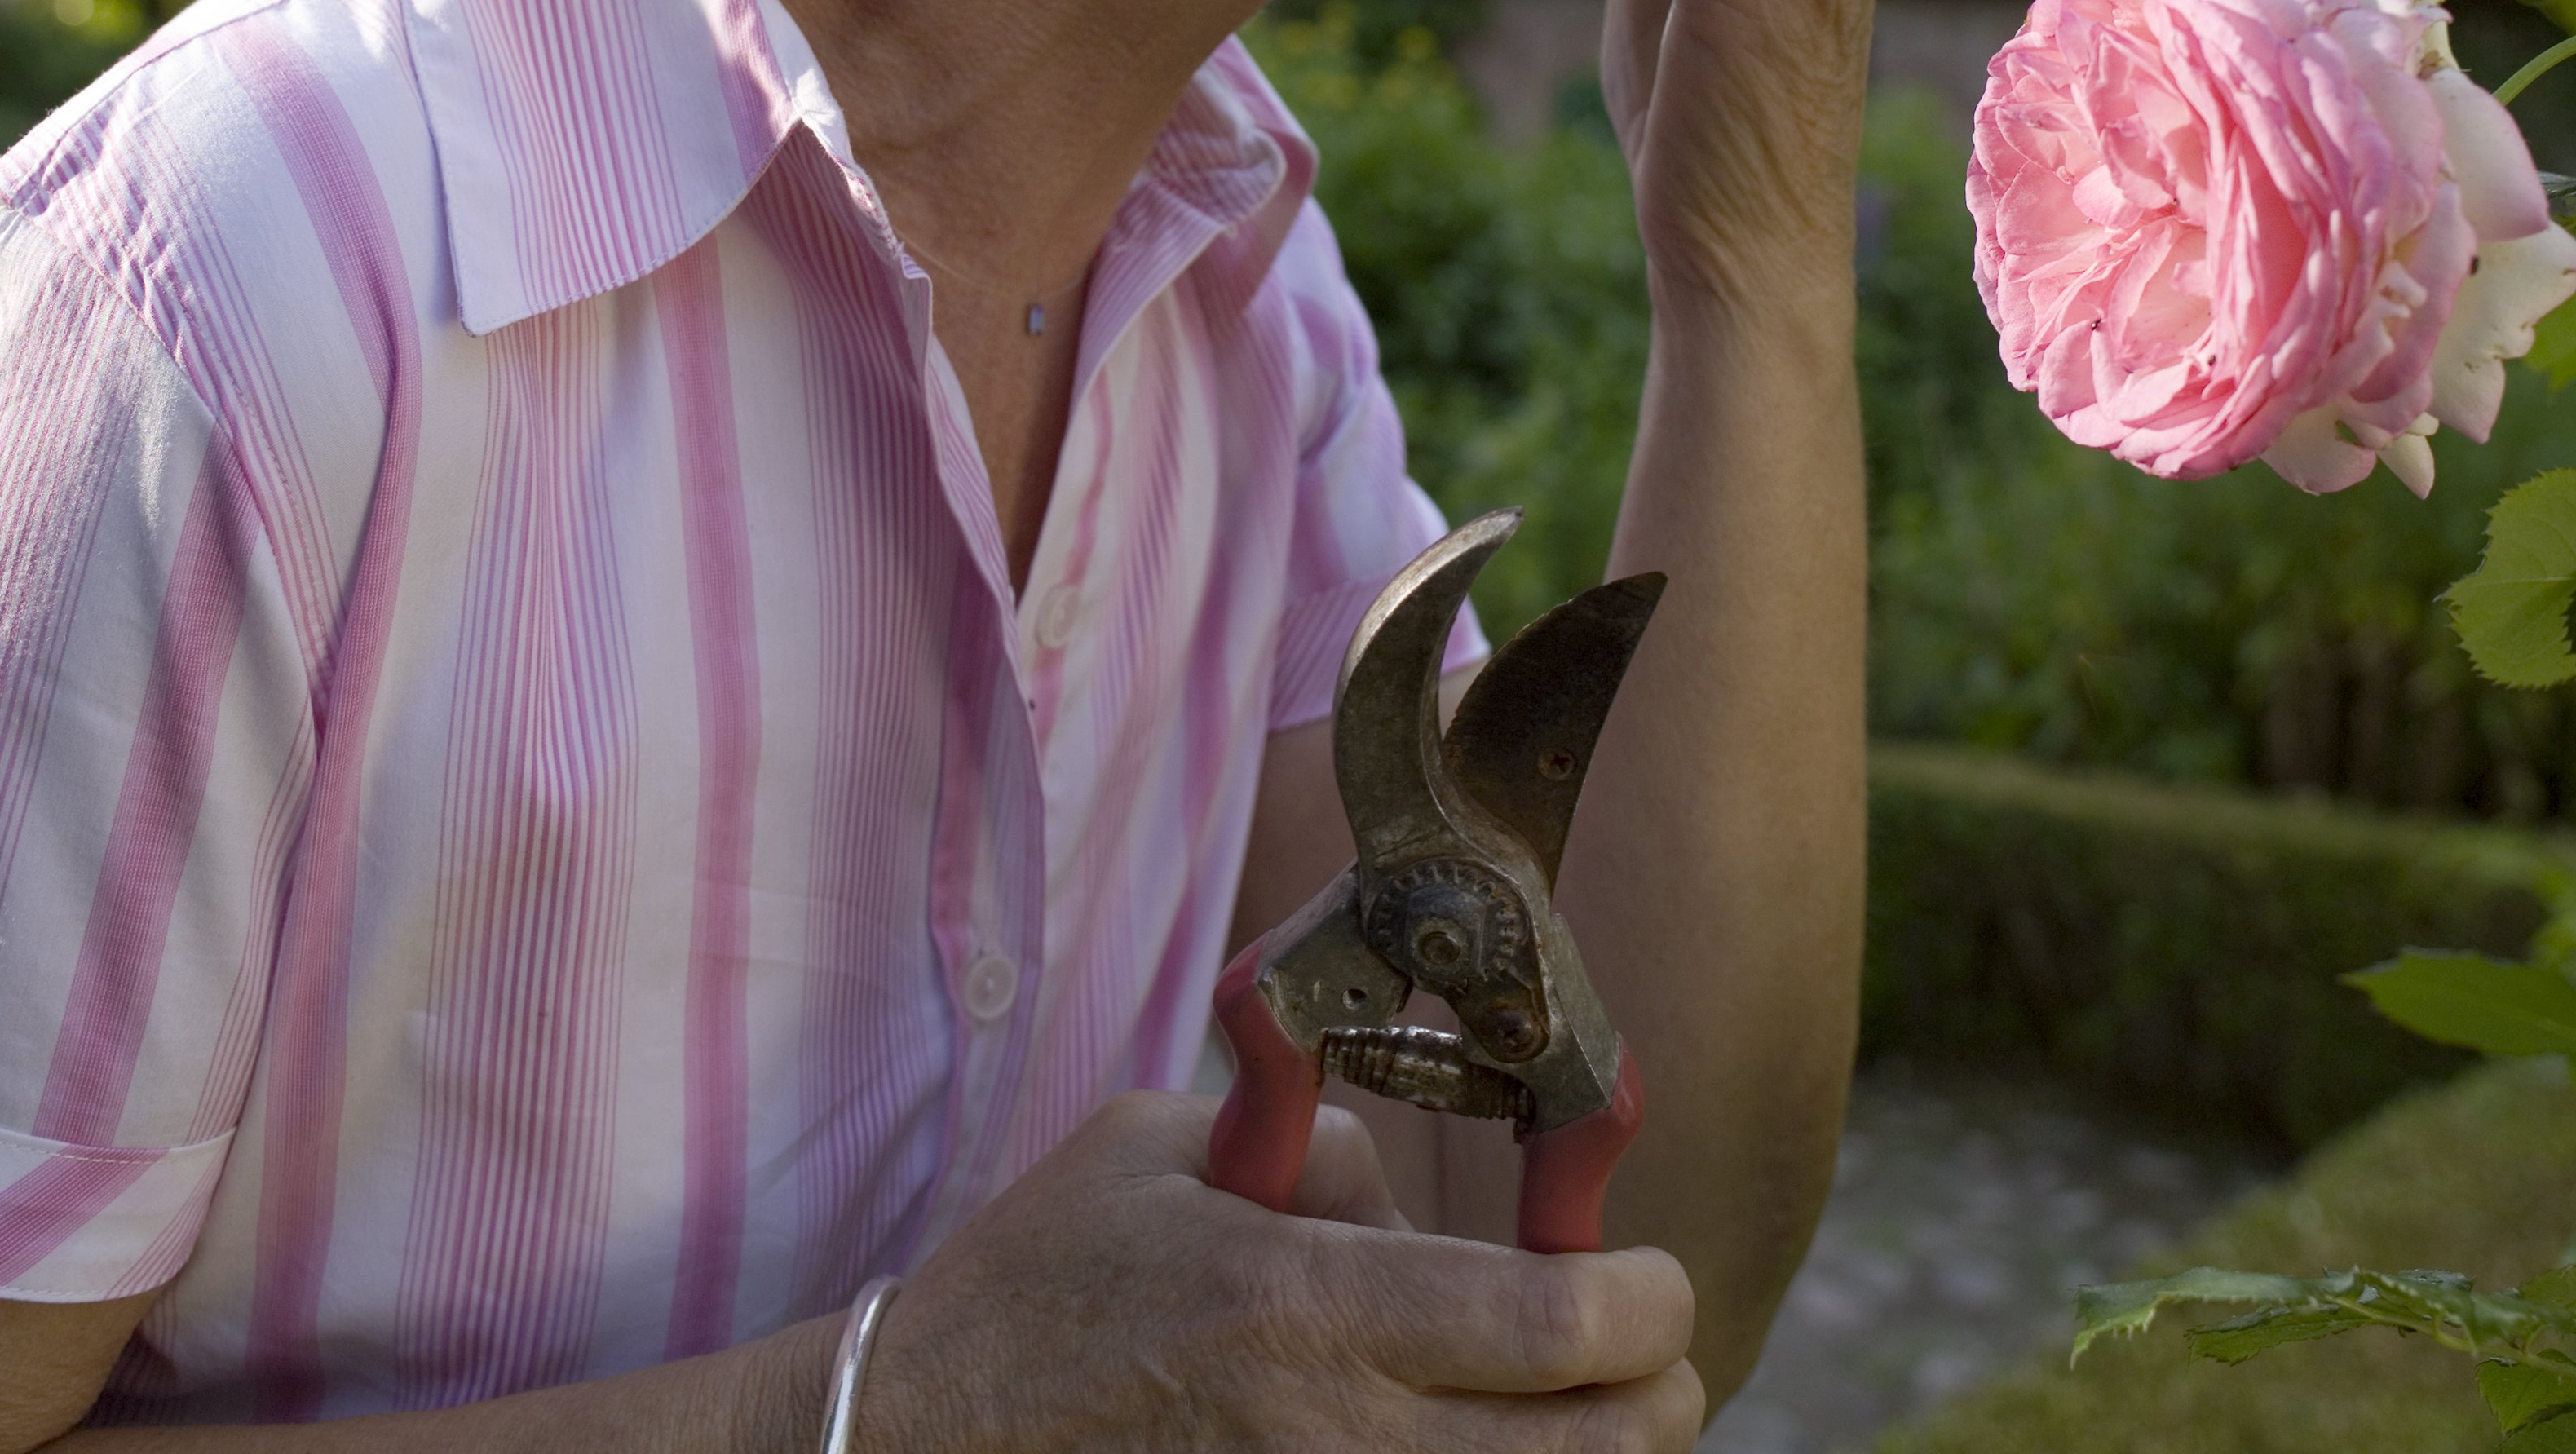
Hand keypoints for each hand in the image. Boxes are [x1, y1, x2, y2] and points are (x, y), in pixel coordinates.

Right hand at [860, 1091, 1700, 1452]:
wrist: (917, 1443)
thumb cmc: (1036, 1283)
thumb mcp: (1162, 1152)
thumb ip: (1313, 1153)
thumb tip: (1419, 1200)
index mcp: (1306, 1306)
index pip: (1560, 1322)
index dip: (1648, 1298)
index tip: (1646, 1272)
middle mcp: (1335, 1441)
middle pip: (1598, 1452)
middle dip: (1657, 1395)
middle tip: (1641, 1353)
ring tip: (1563, 1415)